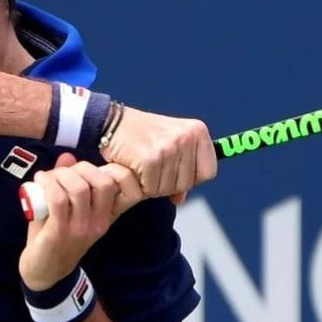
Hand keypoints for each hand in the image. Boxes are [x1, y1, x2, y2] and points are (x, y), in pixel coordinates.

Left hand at [19, 153, 143, 290]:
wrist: (45, 273)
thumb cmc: (57, 237)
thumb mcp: (69, 210)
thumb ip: (69, 182)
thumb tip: (68, 156)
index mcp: (107, 216)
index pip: (131, 191)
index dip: (119, 171)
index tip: (94, 168)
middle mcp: (99, 222)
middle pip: (104, 182)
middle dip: (83, 168)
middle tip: (64, 172)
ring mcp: (80, 228)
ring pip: (79, 187)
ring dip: (61, 175)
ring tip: (48, 177)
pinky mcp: (59, 232)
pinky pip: (58, 198)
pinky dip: (48, 182)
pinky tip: (40, 179)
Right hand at [100, 107, 216, 204]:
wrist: (112, 122)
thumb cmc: (143, 135)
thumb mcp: (169, 144)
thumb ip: (182, 169)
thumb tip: (181, 199)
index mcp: (197, 131)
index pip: (208, 172)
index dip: (191, 179)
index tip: (175, 173)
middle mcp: (186, 137)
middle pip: (188, 183)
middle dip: (168, 184)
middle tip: (153, 169)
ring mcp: (168, 148)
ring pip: (168, 188)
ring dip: (153, 185)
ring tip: (143, 167)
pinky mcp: (150, 159)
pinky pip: (151, 188)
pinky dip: (140, 185)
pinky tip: (134, 169)